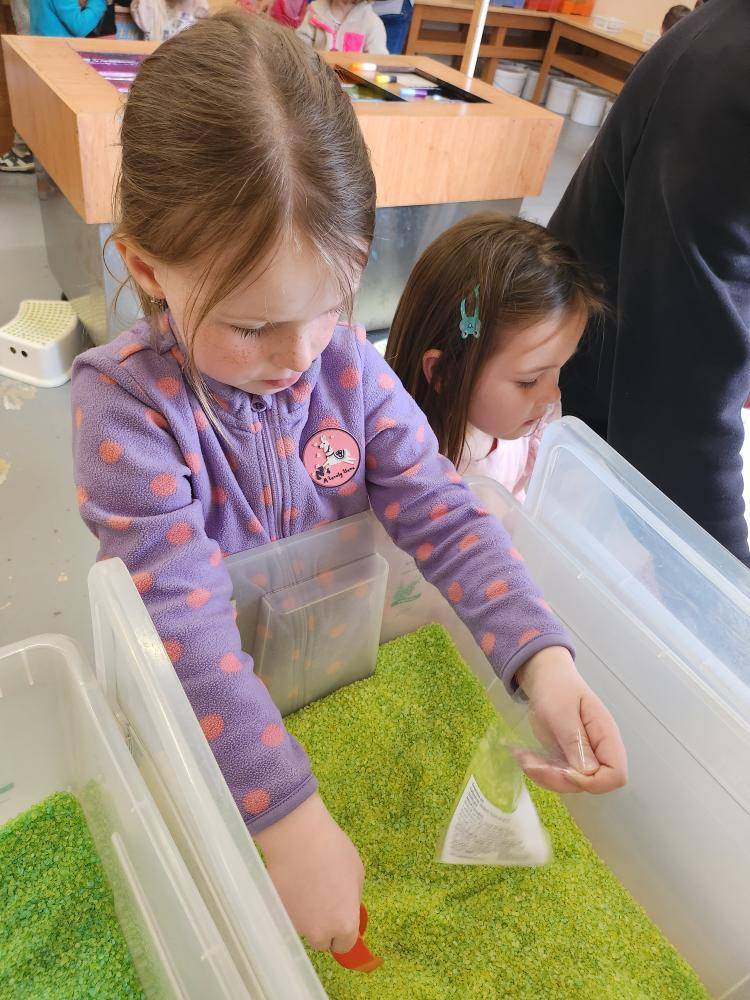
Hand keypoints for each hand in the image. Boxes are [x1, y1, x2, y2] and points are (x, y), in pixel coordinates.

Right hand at [255, 793, 363, 951]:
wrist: (299, 838)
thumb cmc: (333, 851)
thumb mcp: (356, 873)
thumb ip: (353, 899)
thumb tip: (346, 909)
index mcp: (344, 923)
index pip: (345, 945)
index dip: (342, 933)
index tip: (338, 919)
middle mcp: (320, 931)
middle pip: (321, 941)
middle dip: (322, 926)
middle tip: (320, 900)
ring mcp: (296, 924)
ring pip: (302, 927)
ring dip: (304, 914)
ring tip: (305, 884)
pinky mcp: (278, 913)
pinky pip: (287, 914)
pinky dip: (289, 903)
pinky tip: (292, 881)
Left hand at [515, 646, 627, 794]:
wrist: (544, 678)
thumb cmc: (557, 688)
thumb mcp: (562, 711)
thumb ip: (575, 740)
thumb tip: (588, 773)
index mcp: (606, 736)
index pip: (616, 775)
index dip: (593, 781)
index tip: (566, 770)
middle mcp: (598, 751)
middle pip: (591, 784)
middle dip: (559, 780)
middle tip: (532, 763)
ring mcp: (582, 757)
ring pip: (570, 784)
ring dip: (544, 776)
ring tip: (523, 757)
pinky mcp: (567, 758)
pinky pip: (556, 776)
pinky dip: (539, 770)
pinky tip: (524, 756)